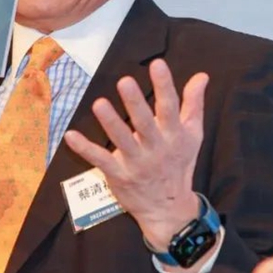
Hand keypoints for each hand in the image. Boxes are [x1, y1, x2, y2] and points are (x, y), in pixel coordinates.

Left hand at [64, 59, 209, 253]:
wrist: (168, 208)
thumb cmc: (178, 163)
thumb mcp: (192, 135)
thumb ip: (193, 104)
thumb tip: (201, 75)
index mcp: (174, 135)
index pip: (170, 108)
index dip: (164, 86)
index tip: (157, 64)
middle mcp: (156, 148)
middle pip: (145, 123)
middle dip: (135, 103)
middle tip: (124, 81)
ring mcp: (136, 163)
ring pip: (122, 141)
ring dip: (110, 123)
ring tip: (99, 103)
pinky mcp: (119, 175)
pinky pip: (101, 160)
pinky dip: (85, 149)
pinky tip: (71, 135)